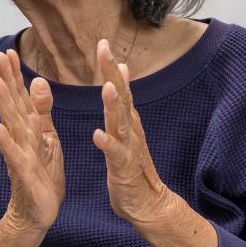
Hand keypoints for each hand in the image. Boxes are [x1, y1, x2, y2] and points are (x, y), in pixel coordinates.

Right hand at [0, 49, 64, 238]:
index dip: (15, 74)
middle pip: (12, 104)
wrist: (38, 213)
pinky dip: (5, 142)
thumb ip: (42, 110)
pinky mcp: (23, 173)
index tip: (9, 51)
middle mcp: (20, 137)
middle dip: (6, 80)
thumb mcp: (48, 138)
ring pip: (11, 124)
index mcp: (29, 128)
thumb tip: (38, 81)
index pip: (20, 96)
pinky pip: (13, 155)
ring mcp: (19, 154)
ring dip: (3, 103)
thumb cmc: (42, 176)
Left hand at [93, 39, 172, 225]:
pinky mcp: (123, 168)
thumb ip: (123, 102)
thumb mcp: (126, 129)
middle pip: (121, 96)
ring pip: (121, 122)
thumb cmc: (132, 165)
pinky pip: (115, 154)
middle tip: (104, 50)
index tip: (102, 43)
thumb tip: (122, 71)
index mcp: (127, 120)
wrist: (147, 204)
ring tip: (107, 87)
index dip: (110, 66)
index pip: (119, 87)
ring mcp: (129, 148)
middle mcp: (130, 129)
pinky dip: (108, 144)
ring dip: (114, 105)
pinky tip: (98, 135)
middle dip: (112, 73)